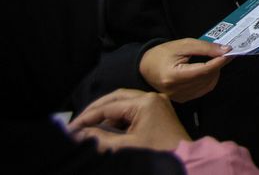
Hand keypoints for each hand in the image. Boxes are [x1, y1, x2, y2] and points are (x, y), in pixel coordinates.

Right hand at [69, 89, 189, 152]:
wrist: (185, 161)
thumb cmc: (160, 153)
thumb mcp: (126, 147)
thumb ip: (101, 138)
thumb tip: (81, 134)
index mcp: (145, 103)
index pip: (109, 106)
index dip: (88, 117)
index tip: (72, 128)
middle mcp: (152, 98)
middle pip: (117, 97)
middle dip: (96, 109)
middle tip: (79, 123)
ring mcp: (158, 104)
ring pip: (125, 102)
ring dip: (107, 113)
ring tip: (91, 127)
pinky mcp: (160, 112)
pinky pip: (135, 109)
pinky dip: (120, 117)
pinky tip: (108, 129)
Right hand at [139, 39, 230, 102]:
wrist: (145, 66)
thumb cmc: (162, 53)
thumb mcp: (183, 45)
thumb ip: (204, 47)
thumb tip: (225, 50)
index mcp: (173, 76)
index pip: (202, 71)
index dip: (218, 62)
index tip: (229, 53)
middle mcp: (175, 90)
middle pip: (206, 78)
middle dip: (218, 66)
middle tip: (223, 54)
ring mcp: (179, 97)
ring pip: (207, 85)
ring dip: (215, 73)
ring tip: (214, 61)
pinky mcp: (182, 100)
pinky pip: (202, 90)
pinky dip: (209, 80)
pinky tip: (208, 71)